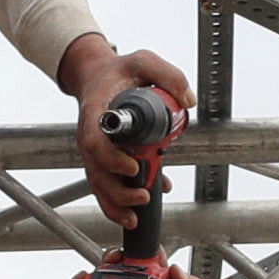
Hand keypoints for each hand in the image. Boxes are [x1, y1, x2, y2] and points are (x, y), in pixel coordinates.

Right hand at [58, 37, 194, 223]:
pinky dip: (118, 202)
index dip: (111, 159)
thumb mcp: (143, 61)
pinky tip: (139, 210)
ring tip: (135, 217)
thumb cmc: (118, 71)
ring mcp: (94, 151)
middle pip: (96, 172)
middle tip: (143, 196)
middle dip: (117, 191)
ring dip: (115, 204)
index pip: (94, 142)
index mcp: (96, 113)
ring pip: (98, 185)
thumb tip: (188, 101)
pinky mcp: (101, 160)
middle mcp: (90, 136)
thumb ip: (167, 75)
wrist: (98, 75)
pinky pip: (104, 186)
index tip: (133, 167)